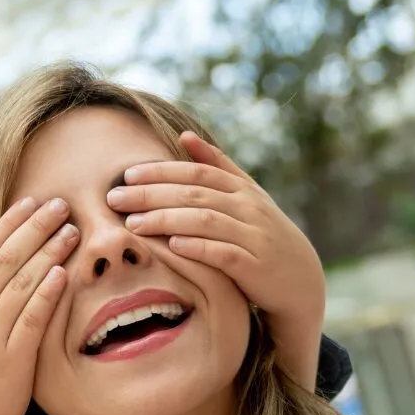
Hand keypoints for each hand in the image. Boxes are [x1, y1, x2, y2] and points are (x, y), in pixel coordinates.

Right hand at [0, 196, 76, 414]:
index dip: (8, 223)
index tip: (32, 201)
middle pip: (3, 258)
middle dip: (34, 227)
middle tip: (61, 205)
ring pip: (19, 282)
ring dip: (47, 251)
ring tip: (71, 231)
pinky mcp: (9, 358)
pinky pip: (30, 317)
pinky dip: (46, 292)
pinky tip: (63, 272)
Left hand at [110, 133, 326, 385]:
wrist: (299, 279)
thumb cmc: (262, 234)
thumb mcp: (246, 196)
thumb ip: (217, 166)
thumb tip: (185, 134)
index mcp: (242, 189)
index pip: (197, 173)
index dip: (161, 172)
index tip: (127, 174)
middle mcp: (248, 208)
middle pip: (195, 194)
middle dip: (152, 195)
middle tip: (115, 197)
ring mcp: (254, 236)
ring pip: (206, 221)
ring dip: (167, 220)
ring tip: (133, 224)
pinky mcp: (256, 266)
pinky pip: (224, 253)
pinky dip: (199, 248)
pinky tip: (173, 246)